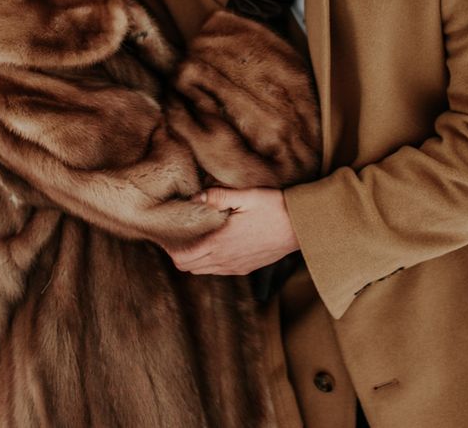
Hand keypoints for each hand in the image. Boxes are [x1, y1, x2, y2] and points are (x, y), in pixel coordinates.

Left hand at [164, 187, 299, 274]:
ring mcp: (236, 266)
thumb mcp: (246, 196)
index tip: (165, 234)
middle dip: (178, 253)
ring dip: (193, 258)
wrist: (302, 228)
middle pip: (189, 267)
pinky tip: (213, 244)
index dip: (170, 248)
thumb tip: (194, 197)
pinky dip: (208, 262)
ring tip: (192, 238)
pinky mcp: (246, 267)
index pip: (183, 257)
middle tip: (175, 234)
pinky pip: (218, 271)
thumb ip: (218, 197)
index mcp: (221, 243)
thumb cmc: (275, 208)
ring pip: (203, 271)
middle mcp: (225, 260)